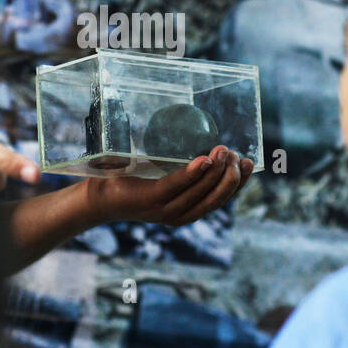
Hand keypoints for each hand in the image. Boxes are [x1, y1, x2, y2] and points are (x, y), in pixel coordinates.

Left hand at [85, 144, 253, 226]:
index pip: (221, 198)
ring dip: (216, 171)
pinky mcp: (150, 199)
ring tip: (225, 151)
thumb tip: (201, 133)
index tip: (249, 162)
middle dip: (231, 177)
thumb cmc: (131, 181)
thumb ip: (181, 162)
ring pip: (199, 192)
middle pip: (215, 197)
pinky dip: (193, 173)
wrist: (97, 197)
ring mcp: (165, 209)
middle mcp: (180, 214)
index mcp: (188, 209)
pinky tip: (205, 159)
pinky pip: (177, 185)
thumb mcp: (162, 172)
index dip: (239, 183)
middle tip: (238, 153)